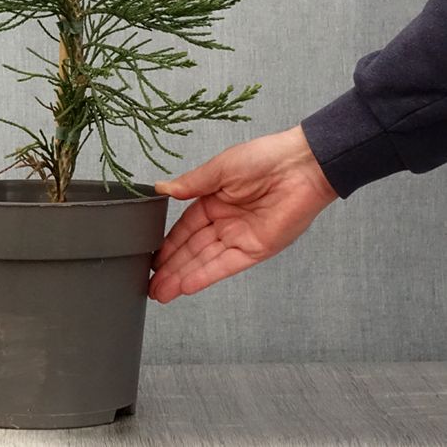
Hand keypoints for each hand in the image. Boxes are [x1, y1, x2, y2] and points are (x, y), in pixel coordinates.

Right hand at [148, 126, 337, 302]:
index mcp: (214, 200)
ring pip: (204, 261)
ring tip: (159, 292)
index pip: (184, 228)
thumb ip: (190, 184)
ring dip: (182, 277)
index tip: (150, 258)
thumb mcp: (219, 168)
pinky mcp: (256, 249)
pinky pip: (226, 265)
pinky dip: (206, 275)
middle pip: (191, 250)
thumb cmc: (264, 158)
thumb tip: (160, 188)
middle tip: (149, 285)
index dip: (167, 244)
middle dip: (170, 268)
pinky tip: (185, 286)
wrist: (301, 166)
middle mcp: (225, 222)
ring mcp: (240, 237)